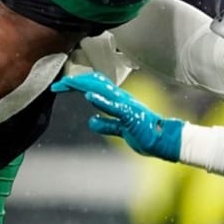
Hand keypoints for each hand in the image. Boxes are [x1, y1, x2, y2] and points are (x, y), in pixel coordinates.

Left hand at [52, 71, 183, 161]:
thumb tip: (92, 121)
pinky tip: (89, 95)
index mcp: (119, 101)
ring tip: (68, 83)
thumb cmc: (146, 135)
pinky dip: (101, 100)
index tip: (60, 87)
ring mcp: (126, 106)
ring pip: (103, 89)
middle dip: (75, 82)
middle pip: (96, 83)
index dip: (77, 84)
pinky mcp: (131, 116)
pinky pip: (115, 106)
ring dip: (84, 85)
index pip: (95, 86)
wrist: (166, 142)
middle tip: (57, 84)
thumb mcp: (120, 130)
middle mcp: (122, 99)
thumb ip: (107, 125)